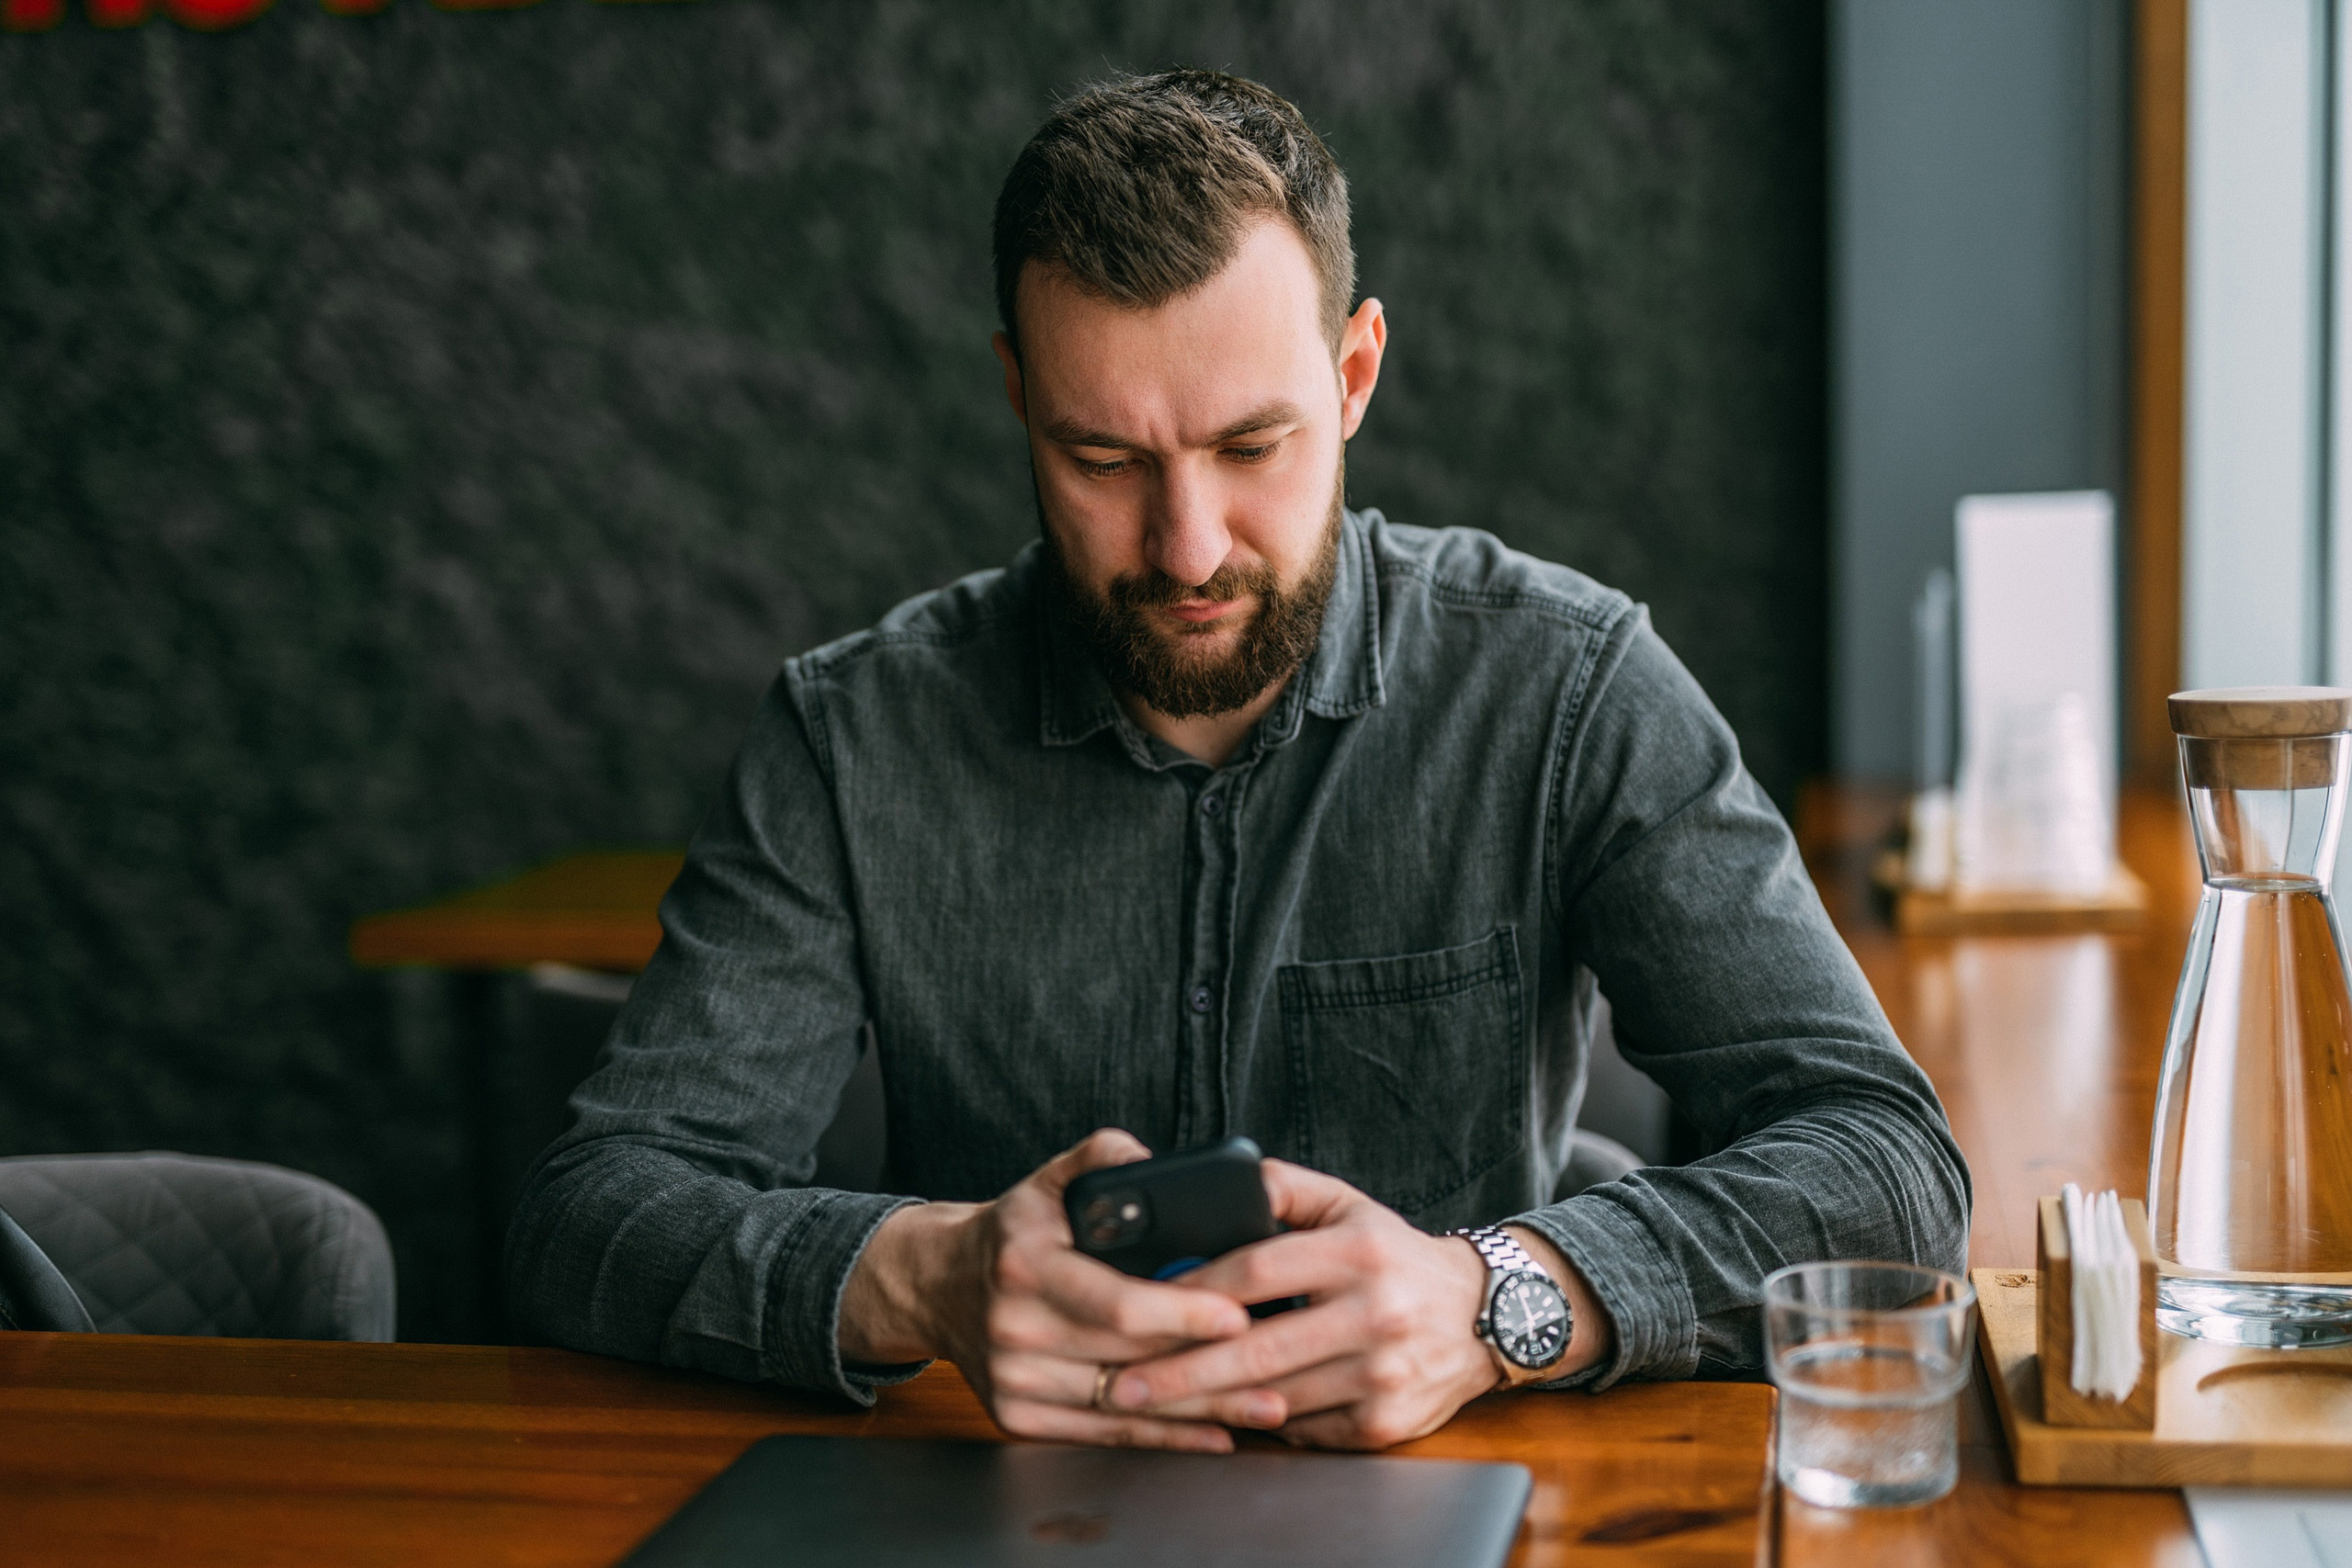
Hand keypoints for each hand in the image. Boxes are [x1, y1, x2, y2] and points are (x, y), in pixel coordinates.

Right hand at [837, 1129, 1276, 1451]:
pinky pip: (1103, 1435)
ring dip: (1202, 1407)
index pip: (1114, 1300)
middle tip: (1279, 1360)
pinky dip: (1164, 1437)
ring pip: (1125, 1404)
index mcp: (1024, 1263)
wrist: (937, 1284)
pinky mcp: (1016, 1417)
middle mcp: (1014, 1327)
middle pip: (1129, 1356)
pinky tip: (1216, 1432)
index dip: (1180, 1311)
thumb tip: (1161, 1164)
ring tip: (1269, 1403)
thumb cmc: (1015, 1229)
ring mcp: (1013, 1380)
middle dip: (1210, 1361)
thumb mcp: (1049, 1177)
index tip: (1238, 1315)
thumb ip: (1107, 1156)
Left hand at [1099, 1161, 1608, 1449]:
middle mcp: (1374, 1312)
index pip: (1257, 1270)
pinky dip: (1263, 1425)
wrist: (1488, 1313)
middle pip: (1258, 1347)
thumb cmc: (1397, 1256)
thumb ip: (1283, 1188)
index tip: (1141, 1304)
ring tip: (1152, 1406)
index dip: (1194, 1290)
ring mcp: (1382, 1373)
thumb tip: (1220, 1181)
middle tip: (1120, 1382)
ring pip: (1276, 1397)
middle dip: (1181, 1370)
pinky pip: (1306, 1429)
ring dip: (1209, 1405)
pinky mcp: (1386, 1422)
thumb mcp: (1349, 1204)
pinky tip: (1222, 1419)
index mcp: (1357, 1251)